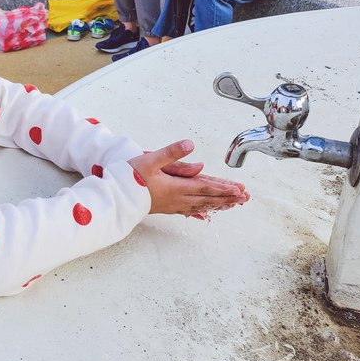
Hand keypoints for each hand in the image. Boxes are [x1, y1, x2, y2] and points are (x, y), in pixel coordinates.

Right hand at [128, 140, 248, 216]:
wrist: (115, 197)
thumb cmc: (130, 178)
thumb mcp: (150, 160)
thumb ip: (171, 153)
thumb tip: (190, 145)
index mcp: (176, 186)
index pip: (205, 186)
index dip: (223, 188)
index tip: (239, 189)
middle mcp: (177, 198)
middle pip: (207, 198)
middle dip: (227, 198)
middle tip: (244, 198)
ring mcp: (172, 205)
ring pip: (201, 206)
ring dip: (217, 205)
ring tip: (232, 205)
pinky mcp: (166, 207)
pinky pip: (189, 211)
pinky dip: (200, 211)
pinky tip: (204, 215)